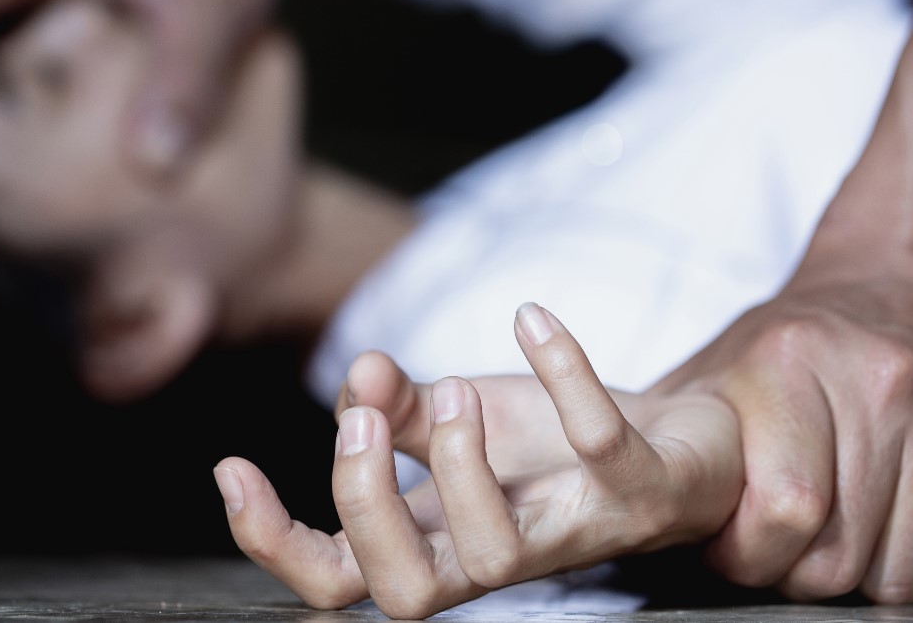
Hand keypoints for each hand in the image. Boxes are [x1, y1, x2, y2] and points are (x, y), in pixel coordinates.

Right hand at [213, 304, 742, 617]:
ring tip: (453, 388)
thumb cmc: (552, 447)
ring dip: (456, 460)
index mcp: (436, 539)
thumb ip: (396, 407)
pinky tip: (532, 317)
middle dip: (363, 499)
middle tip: (362, 416)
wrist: (680, 444)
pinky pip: (603, 450)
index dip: (275, 542)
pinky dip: (566, 376)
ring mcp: (570, 532)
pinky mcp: (643, 492)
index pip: (337, 581)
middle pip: (403, 595)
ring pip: (493, 556)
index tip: (233, 468)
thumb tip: (360, 375)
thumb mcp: (455, 420)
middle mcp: (495, 554)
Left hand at [653, 275, 912, 602]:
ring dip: (843, 576)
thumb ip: (649, 435)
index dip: (749, 552)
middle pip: (837, 548)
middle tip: (762, 551)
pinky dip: (886, 564)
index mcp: (780, 365)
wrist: (857, 297)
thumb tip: (603, 498)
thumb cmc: (765, 356)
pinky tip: (853, 534)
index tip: (723, 548)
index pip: (786, 505)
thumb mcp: (699, 382)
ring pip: (888, 566)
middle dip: (789, 573)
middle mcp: (860, 380)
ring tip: (806, 540)